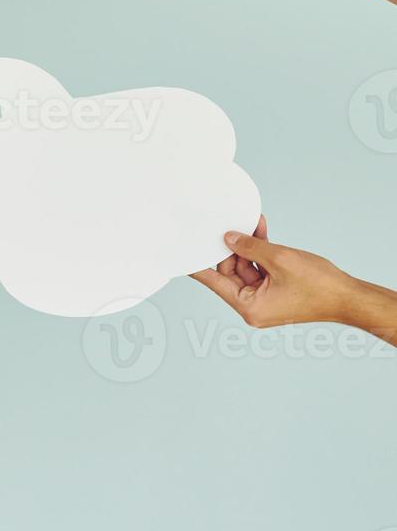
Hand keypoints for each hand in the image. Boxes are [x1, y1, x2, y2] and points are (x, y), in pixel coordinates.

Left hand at [190, 216, 359, 328]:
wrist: (350, 297)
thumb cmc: (319, 286)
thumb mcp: (279, 259)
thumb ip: (250, 247)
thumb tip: (228, 238)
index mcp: (248, 307)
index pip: (214, 282)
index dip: (197, 265)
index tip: (180, 253)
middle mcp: (252, 306)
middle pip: (230, 272)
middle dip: (231, 248)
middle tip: (228, 226)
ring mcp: (264, 298)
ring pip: (246, 267)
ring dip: (248, 245)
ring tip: (249, 223)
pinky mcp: (276, 290)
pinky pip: (261, 268)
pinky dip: (261, 251)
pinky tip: (259, 230)